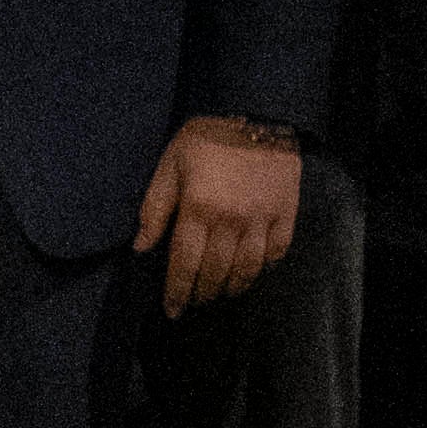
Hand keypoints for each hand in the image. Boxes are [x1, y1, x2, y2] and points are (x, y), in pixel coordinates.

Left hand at [136, 114, 303, 312]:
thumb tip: (141, 247)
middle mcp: (231, 221)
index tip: (172, 311)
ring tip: (218, 292)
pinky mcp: (285, 218)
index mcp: (198, 208)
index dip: (176, 292)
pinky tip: (249, 272)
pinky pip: (274, 256)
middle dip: (201, 293)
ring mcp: (261, 221)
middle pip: (214, 274)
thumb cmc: (208, 139)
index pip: (184, 263)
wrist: (259, 116)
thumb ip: (155, 207)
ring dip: (230, 289)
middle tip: (193, 300)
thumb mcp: (171, 164)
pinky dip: (261, 270)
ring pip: (245, 272)